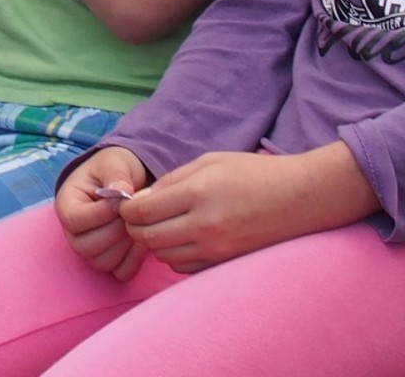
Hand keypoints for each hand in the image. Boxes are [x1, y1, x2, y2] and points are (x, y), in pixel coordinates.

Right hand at [55, 146, 149, 279]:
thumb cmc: (115, 169)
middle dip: (114, 231)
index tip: (120, 202)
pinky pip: (120, 272)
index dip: (99, 215)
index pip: (73, 220)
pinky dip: (134, 259)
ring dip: (125, 246)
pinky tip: (140, 240)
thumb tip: (121, 191)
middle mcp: (73, 231)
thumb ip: (116, 174)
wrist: (127, 181)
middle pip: (85, 247)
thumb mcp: (114, 162)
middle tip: (131, 215)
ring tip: (136, 225)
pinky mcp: (109, 260)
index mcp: (66, 203)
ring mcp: (90, 249)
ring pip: (102, 263)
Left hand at [121, 148, 373, 273]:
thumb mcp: (208, 162)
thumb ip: (171, 181)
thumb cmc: (254, 173)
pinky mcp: (229, 263)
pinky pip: (187, 268)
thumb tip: (139, 200)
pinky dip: (177, 256)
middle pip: (148, 239)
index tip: (129, 205)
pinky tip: (187, 239)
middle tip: (141, 217)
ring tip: (166, 226)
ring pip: (165, 257)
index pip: (140, 213)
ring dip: (157, 243)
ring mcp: (219, 249)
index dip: (127, 210)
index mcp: (197, 194)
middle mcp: (206, 226)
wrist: (304, 197)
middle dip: (136, 228)